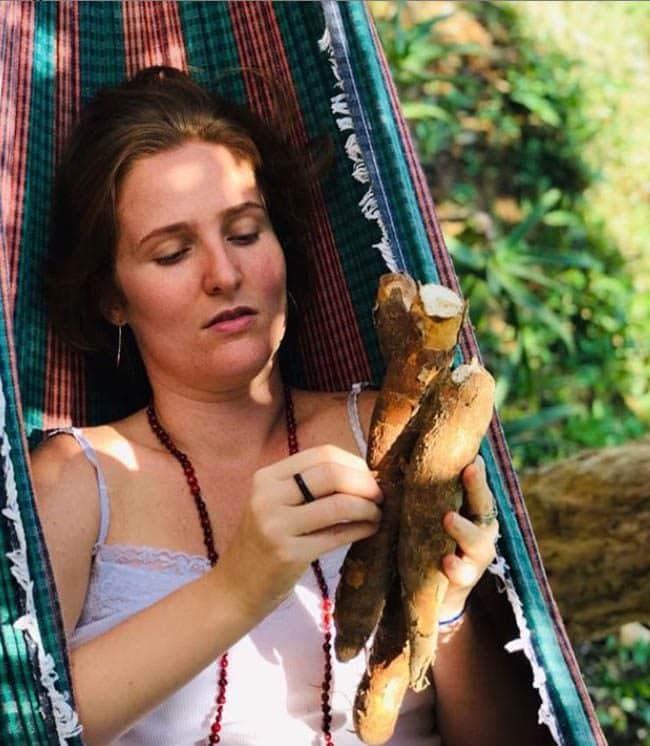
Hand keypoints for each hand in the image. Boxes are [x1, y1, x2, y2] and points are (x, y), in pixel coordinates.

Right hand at [218, 445, 382, 621]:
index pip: (322, 454)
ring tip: (377, 514)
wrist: (235, 589)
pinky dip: (362, 528)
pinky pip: (338, 534)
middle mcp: (267, 496)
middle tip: (380, 495)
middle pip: (332, 474)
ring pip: (339, 503)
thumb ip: (310, 486)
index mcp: (266, 477)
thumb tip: (365, 473)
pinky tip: (370, 530)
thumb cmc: (265, 543)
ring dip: (368, 507)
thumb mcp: (276, 505)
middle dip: (365, 482)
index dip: (353, 462)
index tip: (369, 476)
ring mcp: (275, 526)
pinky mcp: (289, 555)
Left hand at [439, 455, 498, 618]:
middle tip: (469, 470)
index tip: (472, 455)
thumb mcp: (431, 513)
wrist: (433, 587)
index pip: (477, 486)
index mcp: (473, 509)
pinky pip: (463, 573)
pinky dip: (456, 567)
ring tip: (449, 518)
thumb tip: (405, 454)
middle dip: (477, 487)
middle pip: (484, 505)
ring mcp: (476, 556)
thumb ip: (429, 491)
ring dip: (464, 529)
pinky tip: (447, 561)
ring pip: (477, 541)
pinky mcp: (465, 579)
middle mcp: (481, 529)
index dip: (477, 471)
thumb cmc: (431, 538)